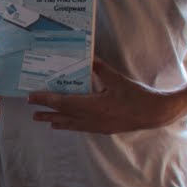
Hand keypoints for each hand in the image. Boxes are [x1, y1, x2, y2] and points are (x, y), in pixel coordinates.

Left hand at [29, 58, 184, 133]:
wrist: (155, 113)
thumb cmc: (137, 96)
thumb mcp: (117, 79)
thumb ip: (100, 68)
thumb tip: (87, 56)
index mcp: (94, 106)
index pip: (64, 102)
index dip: (46, 100)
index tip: (32, 97)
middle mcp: (92, 119)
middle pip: (64, 115)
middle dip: (47, 112)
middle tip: (32, 112)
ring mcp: (97, 126)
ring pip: (71, 124)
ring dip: (56, 121)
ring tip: (43, 120)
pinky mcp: (103, 129)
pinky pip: (81, 128)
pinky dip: (70, 125)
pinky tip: (64, 125)